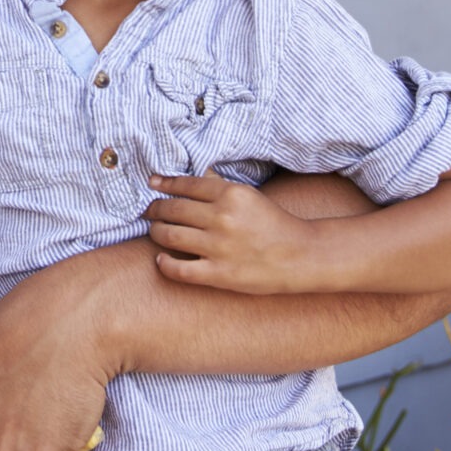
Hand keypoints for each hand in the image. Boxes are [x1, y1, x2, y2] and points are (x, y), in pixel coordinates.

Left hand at [144, 173, 325, 293]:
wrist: (300, 256)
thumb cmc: (275, 223)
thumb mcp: (250, 196)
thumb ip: (221, 187)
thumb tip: (196, 177)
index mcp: (231, 195)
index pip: (186, 185)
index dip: (165, 184)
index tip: (153, 184)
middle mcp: (222, 218)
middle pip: (173, 209)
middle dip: (155, 208)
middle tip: (149, 211)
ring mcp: (218, 247)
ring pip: (170, 235)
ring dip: (157, 231)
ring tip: (155, 230)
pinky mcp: (219, 274)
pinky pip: (180, 269)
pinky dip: (165, 264)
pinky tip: (161, 259)